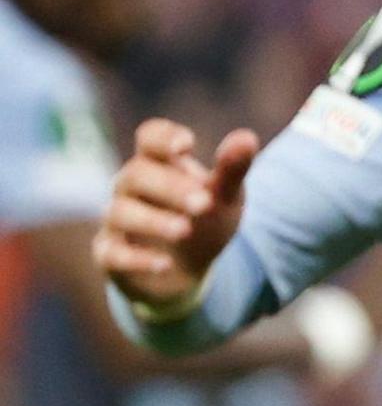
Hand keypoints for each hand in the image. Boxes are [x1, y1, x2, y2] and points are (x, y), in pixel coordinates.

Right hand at [98, 119, 258, 316]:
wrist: (188, 267)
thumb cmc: (205, 219)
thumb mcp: (225, 195)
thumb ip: (233, 168)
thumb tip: (247, 138)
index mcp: (160, 164)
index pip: (150, 137)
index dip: (163, 137)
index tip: (186, 145)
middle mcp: (132, 187)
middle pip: (137, 174)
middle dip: (170, 187)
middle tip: (204, 202)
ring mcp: (118, 221)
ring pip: (121, 212)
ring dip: (153, 221)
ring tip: (185, 230)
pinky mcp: (111, 254)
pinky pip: (112, 254)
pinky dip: (137, 259)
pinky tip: (165, 264)